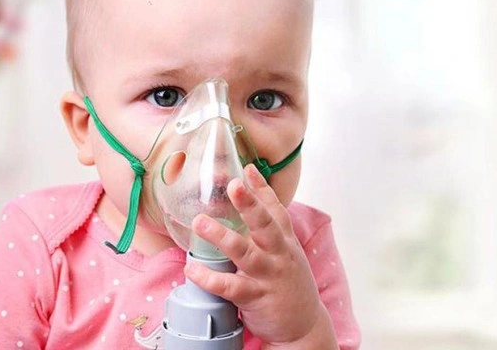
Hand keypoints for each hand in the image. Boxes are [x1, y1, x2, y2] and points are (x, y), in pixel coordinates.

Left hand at [185, 164, 337, 348]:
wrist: (304, 327)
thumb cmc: (288, 285)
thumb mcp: (286, 253)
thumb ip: (270, 232)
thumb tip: (251, 206)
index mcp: (285, 242)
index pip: (275, 210)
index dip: (262, 189)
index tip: (248, 169)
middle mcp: (279, 254)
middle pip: (266, 224)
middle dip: (250, 204)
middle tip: (233, 185)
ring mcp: (268, 276)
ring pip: (245, 252)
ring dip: (221, 237)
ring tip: (200, 222)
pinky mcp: (256, 298)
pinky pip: (230, 286)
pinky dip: (209, 278)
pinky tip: (192, 269)